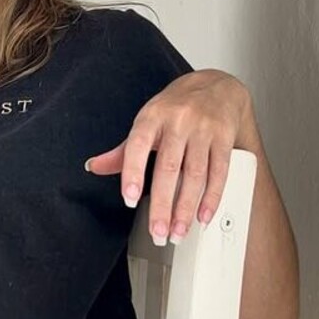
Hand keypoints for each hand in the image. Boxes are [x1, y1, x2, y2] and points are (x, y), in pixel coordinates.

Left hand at [85, 69, 253, 244]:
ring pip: (195, 175)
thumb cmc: (175, 108)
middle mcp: (178, 122)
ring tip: (177, 232)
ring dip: (186, 209)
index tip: (130, 200)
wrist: (216, 86)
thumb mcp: (147, 122)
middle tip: (158, 232)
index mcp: (152, 117)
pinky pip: (219, 172)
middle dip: (163, 205)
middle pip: (169, 168)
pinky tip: (202, 217)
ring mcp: (203, 130)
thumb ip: (123, 150)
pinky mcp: (224, 138)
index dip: (132, 173)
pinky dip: (211, 198)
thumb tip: (93, 166)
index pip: (137, 146)